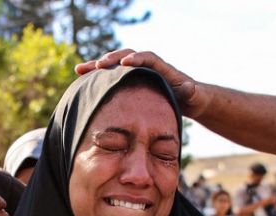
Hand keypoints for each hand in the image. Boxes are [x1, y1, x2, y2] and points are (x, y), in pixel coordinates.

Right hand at [75, 49, 209, 118]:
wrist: (189, 98)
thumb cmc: (193, 98)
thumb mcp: (195, 96)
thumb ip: (192, 92)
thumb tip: (189, 88)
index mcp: (162, 68)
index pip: (149, 58)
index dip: (138, 59)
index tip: (126, 63)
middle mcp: (147, 66)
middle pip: (127, 56)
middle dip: (113, 59)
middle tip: (99, 65)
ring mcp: (137, 73)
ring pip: (115, 64)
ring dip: (98, 66)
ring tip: (80, 69)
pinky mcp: (130, 81)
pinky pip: (111, 76)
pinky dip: (97, 77)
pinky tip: (81, 79)